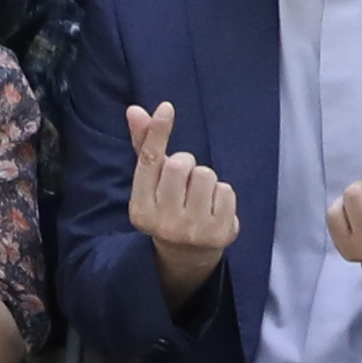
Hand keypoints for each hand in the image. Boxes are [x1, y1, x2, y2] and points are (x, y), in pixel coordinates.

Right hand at [120, 99, 244, 284]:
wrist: (188, 255)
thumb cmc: (168, 207)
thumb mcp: (152, 183)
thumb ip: (144, 147)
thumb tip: (135, 110)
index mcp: (140, 208)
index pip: (149, 162)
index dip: (157, 132)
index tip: (167, 107)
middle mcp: (163, 222)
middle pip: (179, 164)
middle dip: (186, 163)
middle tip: (185, 180)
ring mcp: (192, 230)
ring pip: (205, 175)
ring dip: (205, 179)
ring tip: (199, 196)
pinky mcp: (219, 233)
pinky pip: (226, 190)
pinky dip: (222, 193)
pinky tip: (214, 208)